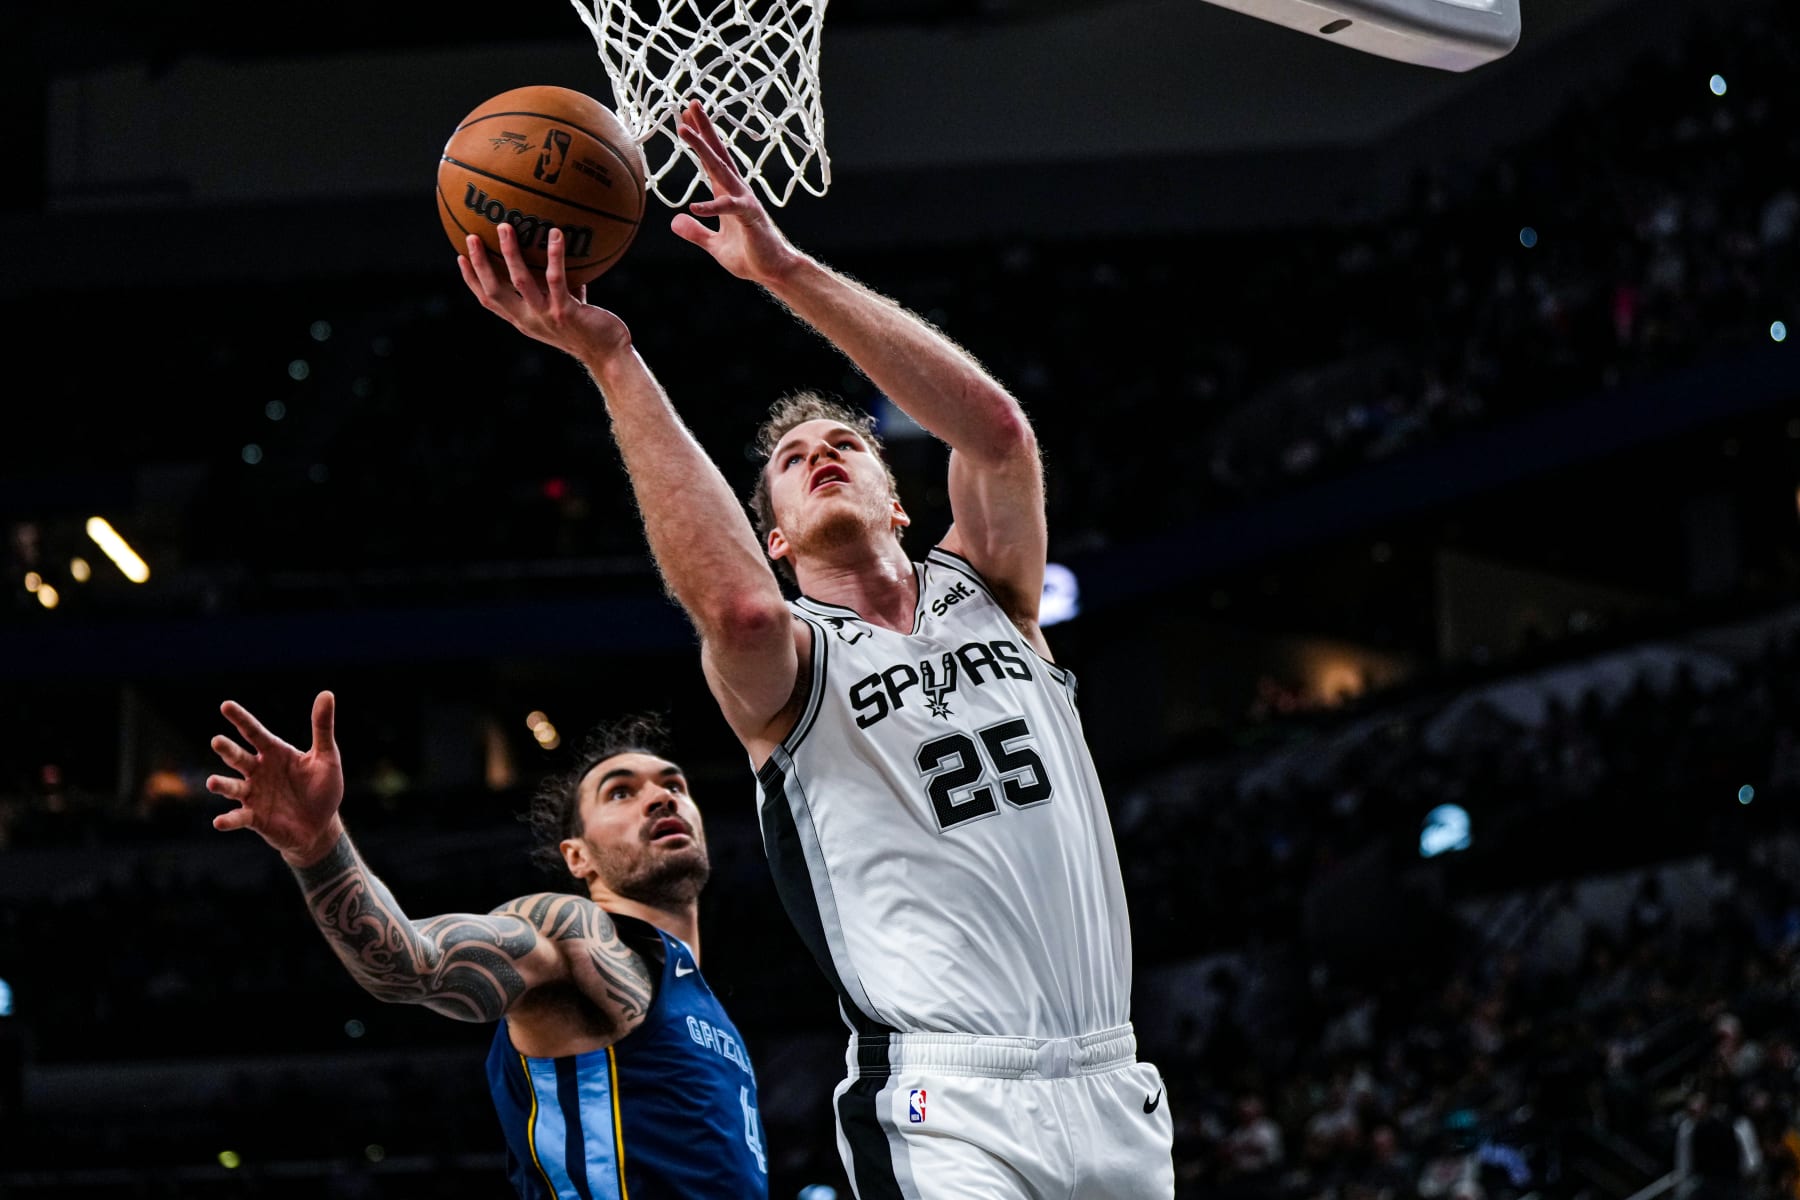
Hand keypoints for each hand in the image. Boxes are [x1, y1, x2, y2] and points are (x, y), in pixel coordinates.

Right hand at [208, 691, 345, 866]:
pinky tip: (219, 822)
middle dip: (228, 750)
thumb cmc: (322, 789)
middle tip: (217, 741)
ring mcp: (254, 795)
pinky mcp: (255, 818)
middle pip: (239, 758)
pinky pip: (239, 818)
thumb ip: (322, 727)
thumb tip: (327, 693)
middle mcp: (259, 772)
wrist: (321, 826)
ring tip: (212, 782)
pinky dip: (228, 819)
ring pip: (233, 787)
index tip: (226, 705)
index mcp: (275, 753)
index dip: (241, 719)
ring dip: (222, 785)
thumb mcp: (327, 757)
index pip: (254, 732)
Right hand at [458, 223, 631, 363]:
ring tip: (504, 227)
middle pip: (494, 291)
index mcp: (523, 320)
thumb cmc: (589, 330)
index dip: (472, 280)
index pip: (489, 300)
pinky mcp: (565, 312)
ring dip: (510, 253)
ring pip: (520, 281)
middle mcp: (529, 320)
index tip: (461, 257)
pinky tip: (556, 234)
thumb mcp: (564, 308)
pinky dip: (555, 255)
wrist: (609, 356)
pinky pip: (557, 279)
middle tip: (471, 236)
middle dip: (480, 264)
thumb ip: (557, 287)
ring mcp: (546, 317)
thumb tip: (557, 255)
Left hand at [670, 99, 802, 283]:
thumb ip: (696, 232)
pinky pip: (729, 208)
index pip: (711, 161)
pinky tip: (694, 206)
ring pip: (720, 170)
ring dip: (702, 149)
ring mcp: (744, 201)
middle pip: (716, 154)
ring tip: (684, 131)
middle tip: (689, 104)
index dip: (699, 139)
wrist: (775, 272)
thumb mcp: (714, 245)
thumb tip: (675, 221)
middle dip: (703, 130)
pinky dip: (711, 207)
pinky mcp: (750, 217)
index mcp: (728, 193)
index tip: (687, 117)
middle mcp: (737, 191)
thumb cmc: (750, 256)